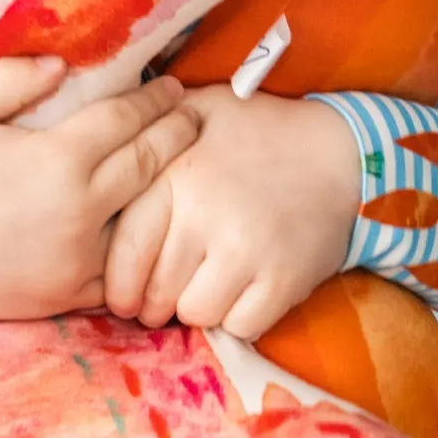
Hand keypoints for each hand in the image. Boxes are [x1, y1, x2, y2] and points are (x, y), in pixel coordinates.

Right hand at [0, 56, 199, 319]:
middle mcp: (80, 210)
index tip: (173, 86)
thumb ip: (6, 80)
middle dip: (177, 134)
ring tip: (184, 164)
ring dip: (170, 189)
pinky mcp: (74, 292)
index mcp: (56, 161)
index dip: (155, 100)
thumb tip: (61, 65)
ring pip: (146, 218)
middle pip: (150, 164)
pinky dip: (143, 244)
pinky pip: (124, 266)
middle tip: (194, 116)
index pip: (126, 119)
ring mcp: (81, 257)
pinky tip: (154, 224)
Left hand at [103, 87, 361, 339]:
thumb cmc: (257, 131)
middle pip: (155, 292)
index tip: (123, 297)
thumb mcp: (196, 111)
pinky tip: (244, 291)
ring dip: (198, 308)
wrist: (342, 150)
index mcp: (176, 177)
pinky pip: (240, 326)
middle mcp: (206, 215)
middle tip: (166, 295)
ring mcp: (247, 251)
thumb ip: (146, 132)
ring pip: (195, 314)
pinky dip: (239, 317)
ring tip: (208, 286)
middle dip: (155, 302)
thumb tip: (94, 151)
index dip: (119, 285)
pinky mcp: (284, 280)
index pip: (126, 251)